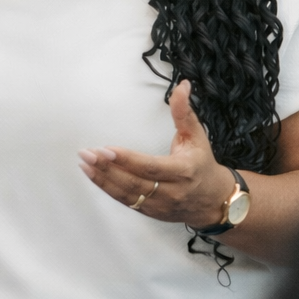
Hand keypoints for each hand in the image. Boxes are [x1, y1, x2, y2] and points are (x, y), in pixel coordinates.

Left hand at [79, 81, 237, 227]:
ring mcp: (160, 205)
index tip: (106, 149)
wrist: (214, 200)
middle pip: (133, 182)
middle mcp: (171, 191)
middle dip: (107, 168)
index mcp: (183, 171)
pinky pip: (126, 202)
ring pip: (126, 194)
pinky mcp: (150, 212)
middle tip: (87, 154)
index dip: (127, 159)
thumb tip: (182, 86)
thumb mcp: (196, 136)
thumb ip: (184, 112)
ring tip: (85, 164)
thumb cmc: (202, 164)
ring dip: (103, 179)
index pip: (150, 167)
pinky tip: (94, 176)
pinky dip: (108, 189)